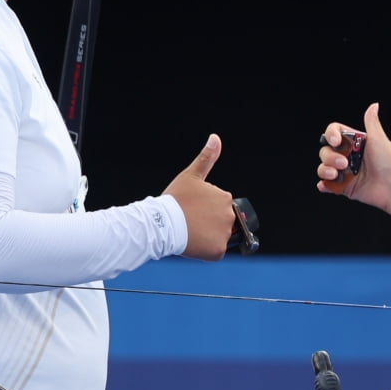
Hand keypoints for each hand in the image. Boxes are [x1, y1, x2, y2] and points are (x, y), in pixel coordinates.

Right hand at [163, 134, 235, 260]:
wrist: (161, 224)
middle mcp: (229, 216)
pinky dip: (206, 250)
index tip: (192, 209)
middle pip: (221, 221)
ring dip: (208, 236)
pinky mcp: (218, 251)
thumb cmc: (174, 199)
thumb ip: (206, 158)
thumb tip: (216, 138)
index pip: (219, 206)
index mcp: (225, 198)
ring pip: (219, 237)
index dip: (205, 208)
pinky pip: (216, 251)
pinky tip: (194, 243)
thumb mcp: (190, 176)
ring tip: (191, 232)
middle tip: (191, 221)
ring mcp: (224, 234)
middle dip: (208, 222)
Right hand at [316, 102, 390, 221]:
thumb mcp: (379, 139)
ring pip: (323, 167)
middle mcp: (347, 156)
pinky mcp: (343, 187)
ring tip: (336, 175)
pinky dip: (324, 185)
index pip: (334, 134)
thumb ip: (371, 122)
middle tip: (344, 163)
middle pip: (325, 150)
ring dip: (325, 170)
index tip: (336, 141)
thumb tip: (374, 105)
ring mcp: (344, 172)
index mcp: (354, 143)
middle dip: (330, 157)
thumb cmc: (388, 163)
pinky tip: (326, 185)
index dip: (331, 135)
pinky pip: (326, 185)